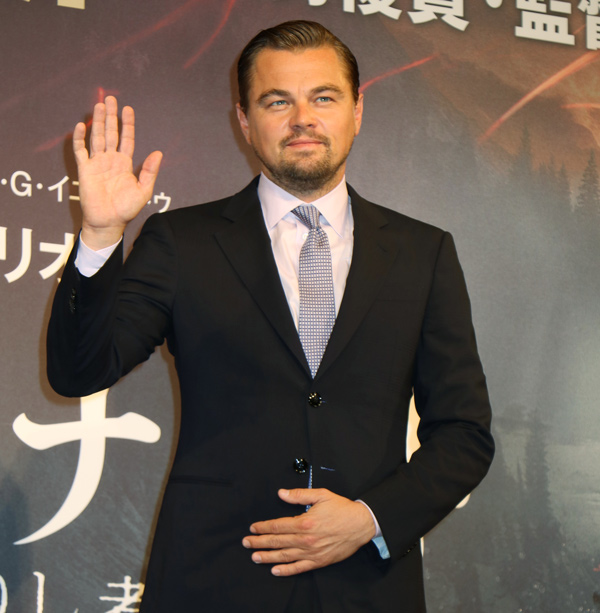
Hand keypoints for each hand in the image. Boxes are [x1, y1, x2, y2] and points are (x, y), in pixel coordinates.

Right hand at [73, 96, 162, 248]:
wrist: (109, 222)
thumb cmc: (127, 209)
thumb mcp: (144, 190)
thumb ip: (149, 171)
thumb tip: (158, 153)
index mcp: (125, 164)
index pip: (126, 139)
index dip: (127, 124)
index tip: (128, 109)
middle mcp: (111, 160)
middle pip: (111, 133)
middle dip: (111, 116)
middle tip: (110, 98)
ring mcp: (97, 163)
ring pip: (97, 137)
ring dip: (98, 122)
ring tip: (99, 105)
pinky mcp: (85, 170)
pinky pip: (81, 151)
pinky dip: (80, 138)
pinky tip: (82, 126)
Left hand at [242, 488, 375, 576]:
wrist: (361, 524)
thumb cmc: (342, 509)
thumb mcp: (321, 495)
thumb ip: (300, 495)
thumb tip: (282, 493)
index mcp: (305, 521)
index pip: (278, 525)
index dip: (263, 527)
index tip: (253, 528)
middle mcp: (306, 538)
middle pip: (278, 541)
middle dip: (259, 542)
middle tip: (246, 543)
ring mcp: (312, 552)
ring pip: (285, 556)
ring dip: (268, 557)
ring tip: (255, 557)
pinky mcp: (319, 561)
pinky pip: (299, 568)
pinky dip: (286, 570)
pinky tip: (275, 570)